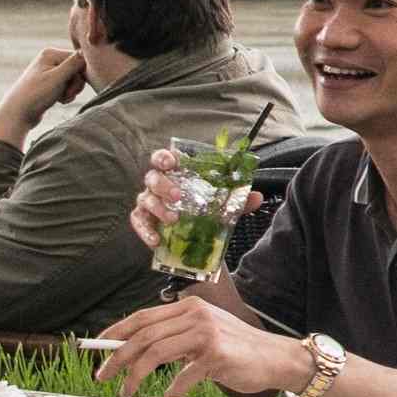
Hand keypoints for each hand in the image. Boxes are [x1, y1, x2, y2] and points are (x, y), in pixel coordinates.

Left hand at [0, 42, 85, 145]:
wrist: (18, 113)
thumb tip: (86, 51)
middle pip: (77, 70)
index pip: (79, 60)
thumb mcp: (57, 78)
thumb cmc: (36, 95)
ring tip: (60, 99)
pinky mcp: (50, 83)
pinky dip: (65, 95)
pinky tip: (58, 101)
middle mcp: (50, 59)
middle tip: (65, 95)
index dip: (80, 75)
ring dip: (70, 91)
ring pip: (73, 80)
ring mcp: (49, 71)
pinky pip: (66, 87)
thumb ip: (73, 64)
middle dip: (74, 85)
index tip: (71, 88)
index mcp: (51, 53)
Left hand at [97, 294, 313, 396]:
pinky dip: (172, 388)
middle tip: (103, 376)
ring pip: (156, 352)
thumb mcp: (203, 335)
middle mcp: (195, 314)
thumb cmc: (237, 351)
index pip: (143, 316)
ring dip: (135, 375)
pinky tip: (168, 396)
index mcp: (189, 306)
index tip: (98, 346)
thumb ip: (175, 337)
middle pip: (144, 334)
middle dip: (118, 357)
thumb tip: (135, 351)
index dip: (116, 331)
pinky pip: (183, 375)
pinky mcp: (216, 354)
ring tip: (126, 391)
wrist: (276, 358)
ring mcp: (206, 333)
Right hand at [122, 168, 269, 261]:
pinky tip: (156, 240)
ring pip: (146, 199)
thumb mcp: (223, 205)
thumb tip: (257, 197)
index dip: (164, 157)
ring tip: (174, 219)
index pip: (163, 158)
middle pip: (153, 177)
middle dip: (164, 185)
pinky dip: (145, 231)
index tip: (172, 161)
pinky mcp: (144, 221)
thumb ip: (238, 200)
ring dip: (159, 208)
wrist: (197, 238)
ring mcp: (148, 202)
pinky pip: (139, 222)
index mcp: (175, 174)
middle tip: (178, 195)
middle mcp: (158, 185)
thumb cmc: (204, 210)